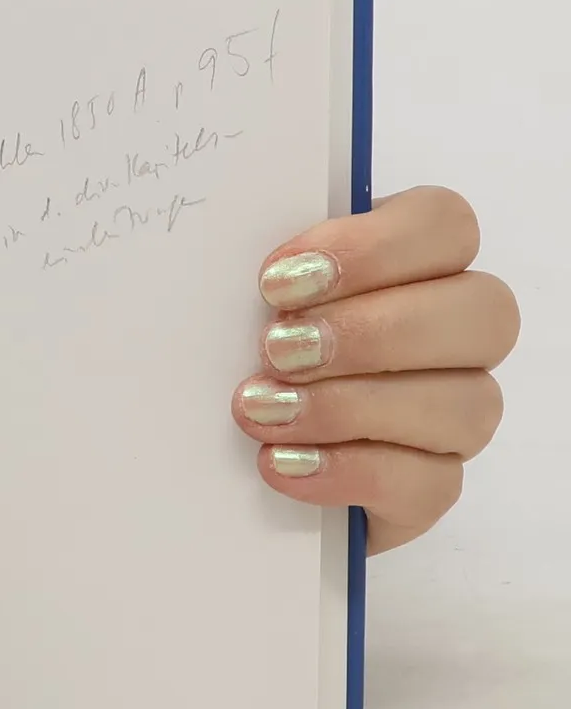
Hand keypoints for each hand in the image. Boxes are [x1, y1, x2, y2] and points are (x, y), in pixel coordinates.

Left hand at [233, 187, 519, 552]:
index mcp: (415, 261)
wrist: (224, 446)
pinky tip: (282, 462)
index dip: (372, 248)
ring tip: (263, 411)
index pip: (445, 223)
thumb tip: (247, 264)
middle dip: (371, 331)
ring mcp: (457, 412)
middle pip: (483, 311)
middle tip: (275, 349)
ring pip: (468, 404)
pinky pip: (432, 484)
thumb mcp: (242, 298)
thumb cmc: (237, 346)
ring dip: (351, 406)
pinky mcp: (432, 485)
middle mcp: (457, 334)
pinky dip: (351, 472)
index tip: (275, 283)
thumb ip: (268, 273)